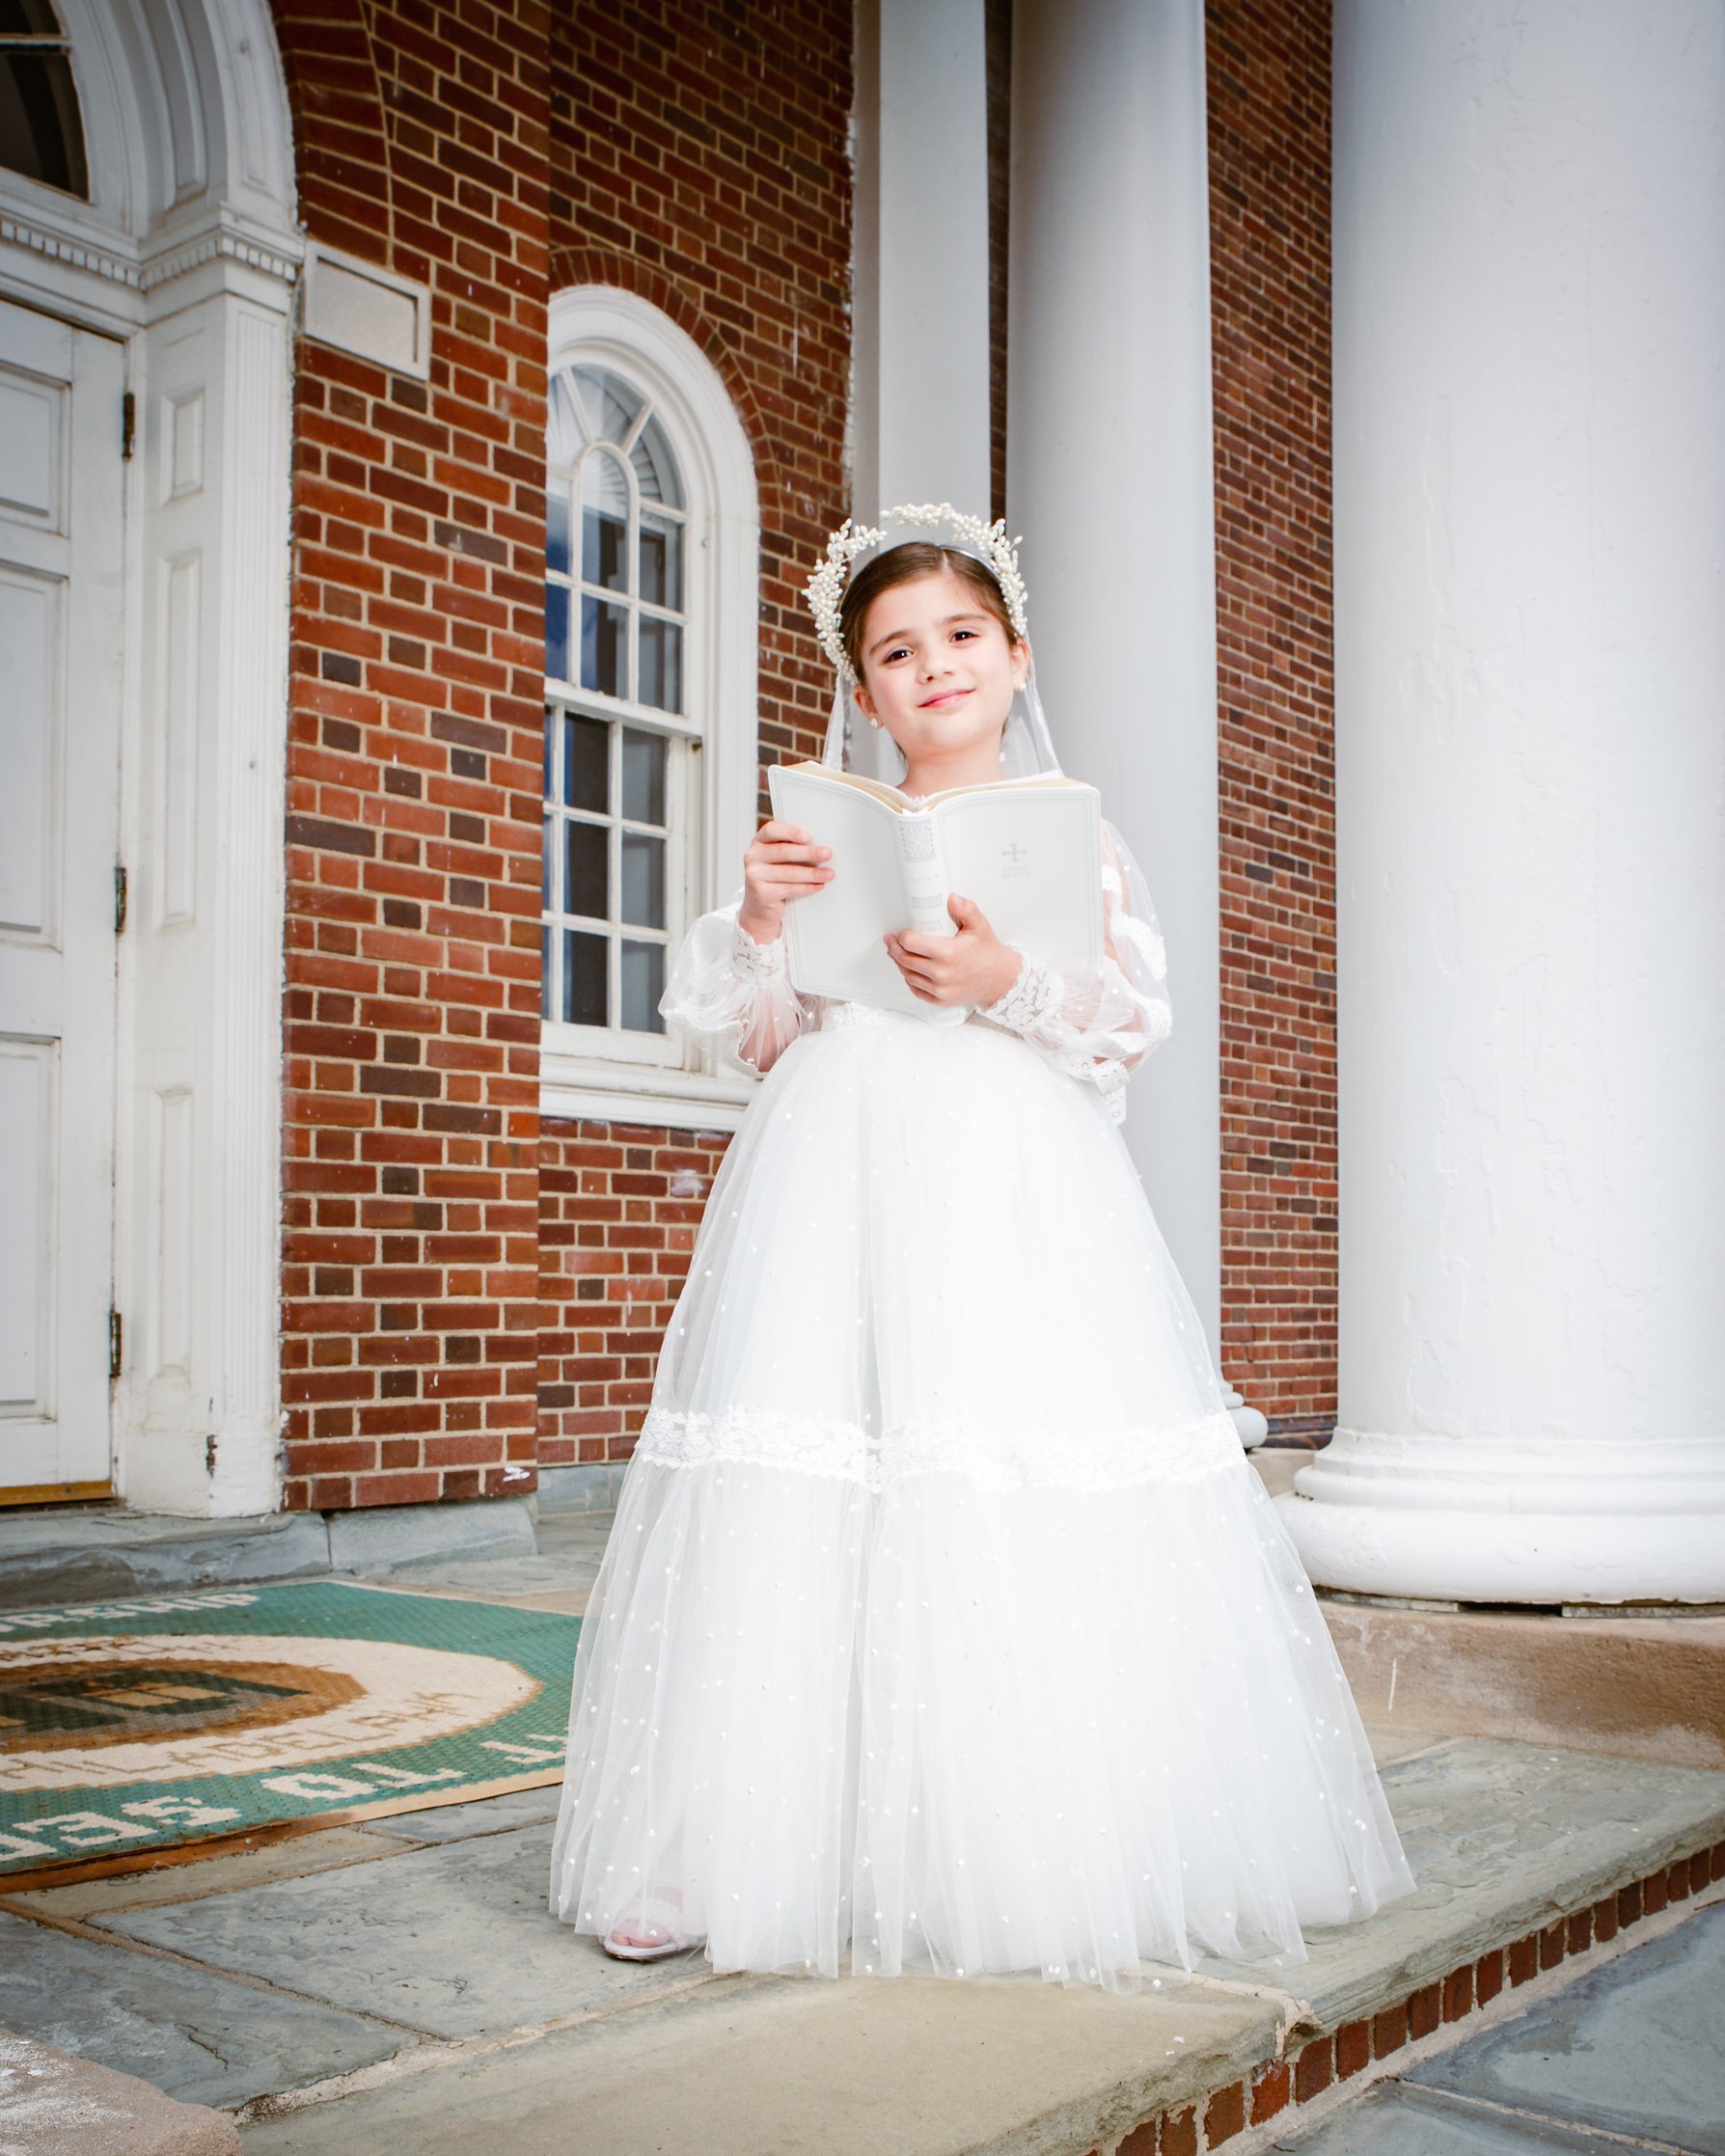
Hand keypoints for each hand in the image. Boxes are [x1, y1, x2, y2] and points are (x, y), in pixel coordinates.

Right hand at [738, 819, 832, 942]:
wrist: (759, 907)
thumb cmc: (774, 877)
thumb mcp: (777, 859)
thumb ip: (791, 848)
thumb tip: (820, 846)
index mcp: (759, 842)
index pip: (771, 830)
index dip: (790, 832)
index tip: (807, 837)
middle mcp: (753, 856)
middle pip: (783, 851)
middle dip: (808, 853)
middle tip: (827, 854)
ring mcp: (754, 875)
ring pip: (788, 872)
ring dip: (812, 873)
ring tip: (829, 874)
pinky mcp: (761, 893)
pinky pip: (789, 889)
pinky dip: (807, 887)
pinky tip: (819, 885)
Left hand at [884, 894, 1023, 1007]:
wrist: (1001, 980)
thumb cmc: (988, 954)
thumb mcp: (980, 926)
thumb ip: (966, 910)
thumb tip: (952, 898)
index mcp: (948, 953)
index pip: (911, 943)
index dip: (901, 936)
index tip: (900, 932)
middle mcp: (942, 973)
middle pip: (905, 960)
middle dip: (894, 948)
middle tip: (891, 941)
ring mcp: (940, 989)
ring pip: (908, 976)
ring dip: (900, 964)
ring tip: (897, 954)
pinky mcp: (941, 1000)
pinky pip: (917, 990)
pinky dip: (909, 980)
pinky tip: (908, 971)